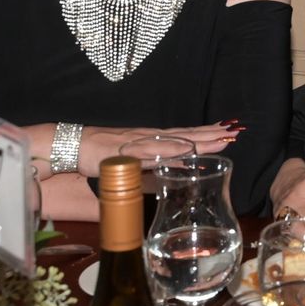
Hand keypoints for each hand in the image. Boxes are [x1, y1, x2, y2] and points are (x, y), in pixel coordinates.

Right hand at [25, 122, 238, 179]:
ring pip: (173, 140)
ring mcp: (137, 142)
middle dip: (211, 134)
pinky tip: (184, 150)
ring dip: (198, 139)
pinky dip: (168, 150)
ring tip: (220, 138)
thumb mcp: (131, 162)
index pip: (184, 135)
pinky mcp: (124, 151)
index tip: (228, 132)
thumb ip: (153, 167)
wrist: (69, 144)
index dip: (206, 134)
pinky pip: (150, 151)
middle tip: (236, 132)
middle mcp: (148, 137)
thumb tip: (176, 173)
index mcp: (150, 139)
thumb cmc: (98, 153)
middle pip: (185, 134)